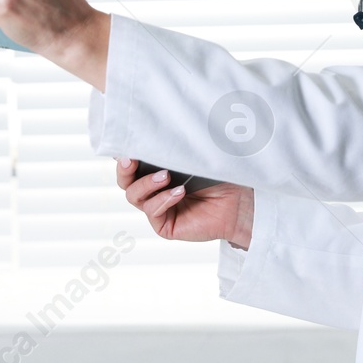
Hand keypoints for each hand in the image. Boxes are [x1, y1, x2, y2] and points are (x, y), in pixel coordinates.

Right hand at [115, 157, 253, 247]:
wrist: (237, 202)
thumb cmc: (217, 177)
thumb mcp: (190, 157)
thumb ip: (168, 150)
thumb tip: (148, 136)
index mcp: (155, 172)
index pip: (131, 164)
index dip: (124, 156)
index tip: (127, 147)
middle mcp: (153, 191)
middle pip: (125, 182)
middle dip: (124, 170)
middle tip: (131, 160)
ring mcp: (158, 209)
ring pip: (134, 196)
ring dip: (146, 184)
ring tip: (166, 176)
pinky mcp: (164, 226)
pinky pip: (153, 212)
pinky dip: (163, 199)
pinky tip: (179, 192)